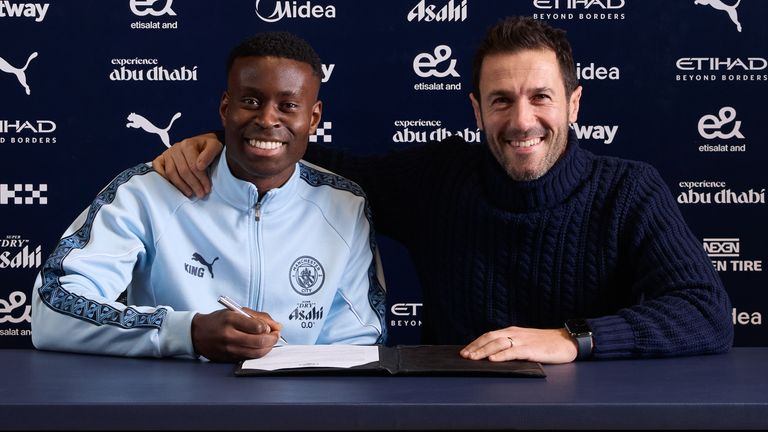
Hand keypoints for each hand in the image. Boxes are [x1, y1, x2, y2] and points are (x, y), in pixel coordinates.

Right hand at [152, 132, 223, 198]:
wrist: (202, 142)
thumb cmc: (207, 146)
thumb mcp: (215, 146)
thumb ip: (209, 154)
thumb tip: (200, 166)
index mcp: (188, 144)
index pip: (194, 166)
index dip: (201, 179)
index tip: (207, 188)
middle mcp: (176, 148)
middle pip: (183, 171)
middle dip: (193, 185)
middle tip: (200, 194)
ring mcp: (167, 153)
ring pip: (171, 172)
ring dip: (181, 185)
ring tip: (190, 193)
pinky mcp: (161, 158)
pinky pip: (157, 167)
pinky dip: (162, 177)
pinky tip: (172, 186)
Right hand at [191, 307, 283, 361]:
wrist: (197, 334)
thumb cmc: (219, 320)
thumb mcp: (236, 311)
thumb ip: (258, 317)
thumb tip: (277, 325)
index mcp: (231, 320)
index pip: (257, 326)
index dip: (269, 327)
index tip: (271, 326)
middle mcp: (229, 336)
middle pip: (259, 342)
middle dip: (273, 339)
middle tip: (276, 335)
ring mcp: (229, 349)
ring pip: (257, 353)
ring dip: (268, 347)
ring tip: (270, 341)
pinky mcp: (229, 359)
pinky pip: (250, 358)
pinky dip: (259, 353)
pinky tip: (260, 347)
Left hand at [459, 326, 577, 363]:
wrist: (568, 340)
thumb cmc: (547, 344)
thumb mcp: (526, 341)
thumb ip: (512, 345)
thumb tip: (495, 354)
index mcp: (512, 331)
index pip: (489, 335)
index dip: (476, 343)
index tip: (465, 350)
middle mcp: (515, 334)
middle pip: (490, 338)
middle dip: (475, 347)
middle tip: (464, 356)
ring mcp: (523, 341)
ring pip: (498, 344)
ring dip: (483, 351)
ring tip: (473, 358)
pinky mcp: (531, 349)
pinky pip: (513, 352)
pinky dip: (501, 355)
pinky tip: (493, 360)